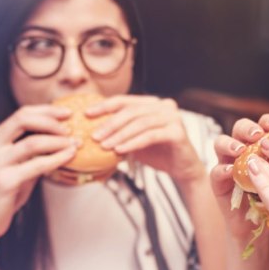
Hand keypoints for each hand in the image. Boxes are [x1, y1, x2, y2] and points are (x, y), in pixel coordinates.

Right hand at [0, 105, 76, 248]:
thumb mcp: (19, 164)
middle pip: (22, 120)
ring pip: (31, 143)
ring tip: (75, 143)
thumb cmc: (7, 189)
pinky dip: (57, 159)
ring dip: (58, 141)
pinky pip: (36, 165)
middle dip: (51, 121)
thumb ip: (34, 150)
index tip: (68, 113)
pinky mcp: (4, 182)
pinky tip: (69, 157)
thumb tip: (65, 136)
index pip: (21, 114)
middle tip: (71, 129)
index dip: (46, 110)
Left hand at [87, 95, 203, 183]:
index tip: (87, 114)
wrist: (181, 168)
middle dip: (111, 124)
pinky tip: (120, 150)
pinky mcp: (178, 132)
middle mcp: (165, 106)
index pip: (125, 100)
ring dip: (120, 135)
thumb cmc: (157, 152)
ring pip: (140, 123)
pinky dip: (133, 143)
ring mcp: (173, 118)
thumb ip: (121, 130)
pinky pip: (150, 136)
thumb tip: (93, 128)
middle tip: (95, 136)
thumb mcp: (134, 138)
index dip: (105, 106)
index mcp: (153, 103)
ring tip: (105, 146)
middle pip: (132, 111)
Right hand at [209, 114, 268, 257]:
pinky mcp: (219, 185)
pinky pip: (216, 172)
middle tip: (260, 134)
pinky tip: (231, 171)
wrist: (262, 234)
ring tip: (241, 149)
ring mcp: (230, 165)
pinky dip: (222, 170)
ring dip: (231, 143)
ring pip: (222, 143)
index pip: (266, 123)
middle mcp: (246, 150)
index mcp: (267, 146)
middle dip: (250, 127)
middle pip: (242, 127)